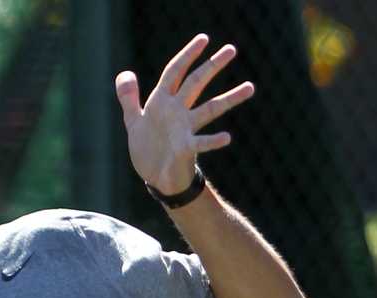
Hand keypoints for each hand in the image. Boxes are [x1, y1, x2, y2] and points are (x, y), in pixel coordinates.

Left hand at [114, 33, 254, 195]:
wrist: (156, 178)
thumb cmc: (148, 148)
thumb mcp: (134, 121)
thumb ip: (129, 98)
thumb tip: (125, 74)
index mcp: (162, 102)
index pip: (175, 72)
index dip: (187, 55)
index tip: (204, 39)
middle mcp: (177, 112)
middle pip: (196, 83)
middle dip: (212, 66)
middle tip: (232, 49)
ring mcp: (184, 129)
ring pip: (210, 109)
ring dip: (229, 99)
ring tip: (250, 87)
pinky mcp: (186, 149)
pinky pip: (201, 143)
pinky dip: (213, 141)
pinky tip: (226, 137)